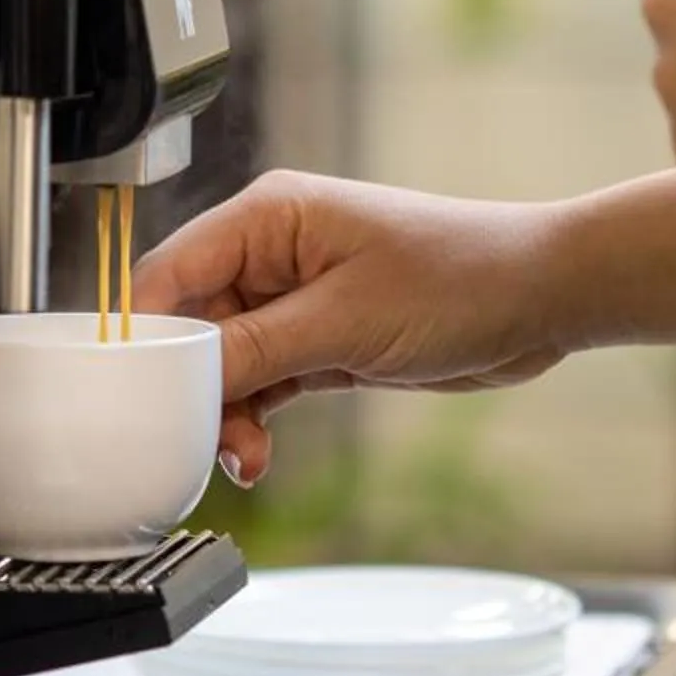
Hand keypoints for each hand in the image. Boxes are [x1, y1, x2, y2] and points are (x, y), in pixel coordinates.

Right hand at [134, 171, 567, 484]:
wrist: (540, 297)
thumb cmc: (461, 277)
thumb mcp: (343, 322)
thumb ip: (254, 349)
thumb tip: (182, 375)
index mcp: (267, 217)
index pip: (169, 274)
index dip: (143, 335)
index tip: (134, 395)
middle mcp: (272, 252)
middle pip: (192, 326)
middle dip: (192, 390)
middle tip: (202, 439)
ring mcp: (296, 298)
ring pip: (226, 363)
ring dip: (226, 413)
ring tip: (244, 457)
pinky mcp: (320, 339)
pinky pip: (263, 381)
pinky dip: (254, 419)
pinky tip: (256, 455)